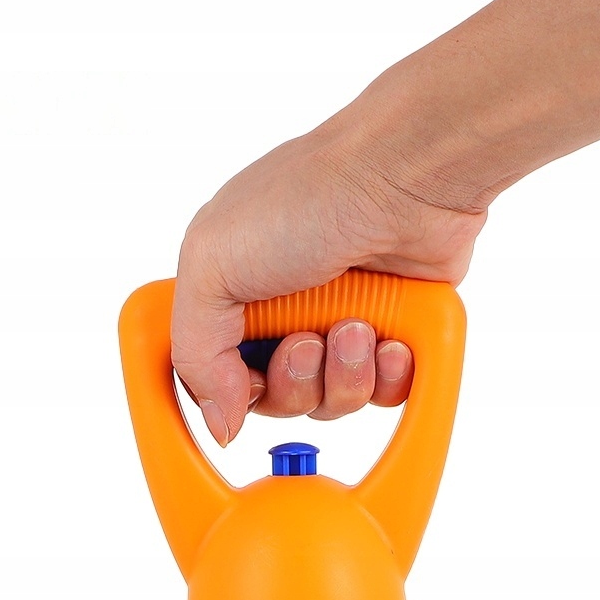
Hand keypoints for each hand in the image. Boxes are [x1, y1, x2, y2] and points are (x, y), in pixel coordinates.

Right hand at [171, 102, 486, 445]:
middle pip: (276, 400)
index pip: (216, 377)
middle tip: (309, 341)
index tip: (247, 382)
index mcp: (231, 291)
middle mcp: (284, 309)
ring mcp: (340, 319)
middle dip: (294, 382)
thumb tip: (219, 422)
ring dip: (342, 376)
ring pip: (330, 402)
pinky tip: (392, 341)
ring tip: (357, 327)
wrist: (406, 177)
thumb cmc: (308, 198)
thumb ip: (193, 353)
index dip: (231, 394)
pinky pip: (383, 394)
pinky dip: (387, 377)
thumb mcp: (210, 264)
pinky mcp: (394, 330)